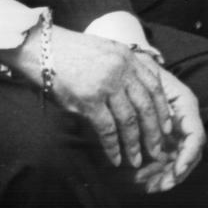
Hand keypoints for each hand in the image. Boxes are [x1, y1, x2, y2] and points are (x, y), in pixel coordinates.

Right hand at [48, 26, 174, 169]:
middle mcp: (121, 70)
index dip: (162, 110)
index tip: (167, 128)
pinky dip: (112, 147)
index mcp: (127, 57)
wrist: (40, 46)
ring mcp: (106, 85)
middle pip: (146, 107)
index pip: (155, 87)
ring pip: (129, 121)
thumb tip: (135, 97)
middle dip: (154, 133)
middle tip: (157, 152)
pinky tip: (115, 158)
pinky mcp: (88, 99)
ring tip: (136, 161)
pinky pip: (107, 129)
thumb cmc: (68, 50)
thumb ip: (121, 68)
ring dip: (134, 144)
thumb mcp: (103, 50)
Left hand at [132, 68, 204, 193]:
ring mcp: (176, 130)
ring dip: (163, 176)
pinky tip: (141, 178)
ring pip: (176, 160)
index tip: (176, 171)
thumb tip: (162, 129)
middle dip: (175, 173)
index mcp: (186, 106)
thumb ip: (157, 101)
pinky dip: (155, 170)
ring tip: (146, 185)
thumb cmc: (143, 70)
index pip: (196, 136)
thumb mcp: (150, 80)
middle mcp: (185, 121)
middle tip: (157, 186)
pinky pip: (164, 158)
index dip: (188, 156)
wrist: (136, 66)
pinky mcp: (166, 137)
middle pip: (188, 154)